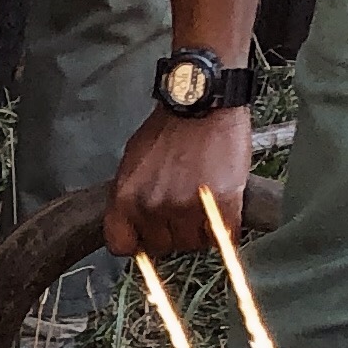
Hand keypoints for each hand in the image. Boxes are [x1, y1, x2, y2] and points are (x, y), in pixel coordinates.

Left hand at [103, 105, 256, 257]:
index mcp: (125, 197)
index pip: (121, 246)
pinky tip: (224, 213)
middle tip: (183, 209)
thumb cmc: (169, 126)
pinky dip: (226, 231)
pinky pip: (224, 237)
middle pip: (162, 246)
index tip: (147, 235)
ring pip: (193, 244)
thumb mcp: (133, 161)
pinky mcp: (222, 205)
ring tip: (204, 204)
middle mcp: (152, 207)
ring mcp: (187, 208)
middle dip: (172, 232)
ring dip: (200, 231)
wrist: (203, 101)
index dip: (137, 241)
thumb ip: (130, 195)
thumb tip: (133, 224)